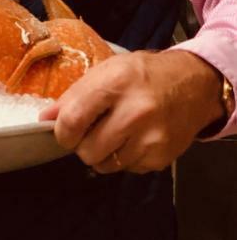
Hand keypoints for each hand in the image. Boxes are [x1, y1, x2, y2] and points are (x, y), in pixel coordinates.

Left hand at [38, 49, 224, 173]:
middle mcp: (136, 111)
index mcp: (116, 82)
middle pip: (87, 150)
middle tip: (90, 131)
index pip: (73, 120)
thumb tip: (45, 118)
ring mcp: (151, 137)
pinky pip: (127, 169)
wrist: (193, 83)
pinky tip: (133, 138)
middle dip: (82, 144)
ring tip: (113, 133)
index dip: (61, 132)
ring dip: (102, 153)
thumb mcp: (107, 70)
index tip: (62, 131)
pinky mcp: (162, 157)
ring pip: (105, 165)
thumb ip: (74, 94)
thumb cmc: (143, 73)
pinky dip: (123, 158)